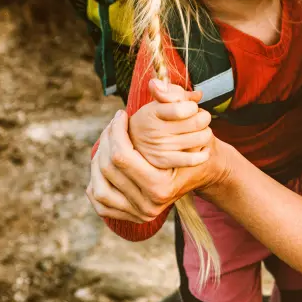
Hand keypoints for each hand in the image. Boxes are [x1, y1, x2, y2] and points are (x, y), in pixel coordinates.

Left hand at [86, 107, 232, 222]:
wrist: (205, 172)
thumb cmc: (197, 145)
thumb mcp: (192, 123)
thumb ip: (173, 103)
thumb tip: (154, 83)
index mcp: (160, 186)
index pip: (121, 156)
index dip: (115, 131)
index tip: (121, 115)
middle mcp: (148, 205)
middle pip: (108, 169)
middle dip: (106, 141)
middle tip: (113, 124)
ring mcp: (138, 215)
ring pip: (98, 188)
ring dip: (98, 161)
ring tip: (107, 142)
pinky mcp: (131, 218)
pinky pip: (100, 204)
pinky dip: (95, 185)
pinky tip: (102, 166)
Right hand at [128, 80, 212, 168]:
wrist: (132, 140)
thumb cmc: (152, 117)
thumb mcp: (158, 101)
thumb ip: (175, 93)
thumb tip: (198, 94)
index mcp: (153, 112)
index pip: (182, 109)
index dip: (193, 106)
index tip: (191, 107)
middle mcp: (156, 131)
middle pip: (196, 123)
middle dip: (204, 117)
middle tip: (200, 117)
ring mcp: (160, 148)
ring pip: (200, 139)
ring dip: (206, 132)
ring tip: (200, 131)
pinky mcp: (165, 161)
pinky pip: (193, 160)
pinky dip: (204, 154)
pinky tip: (204, 148)